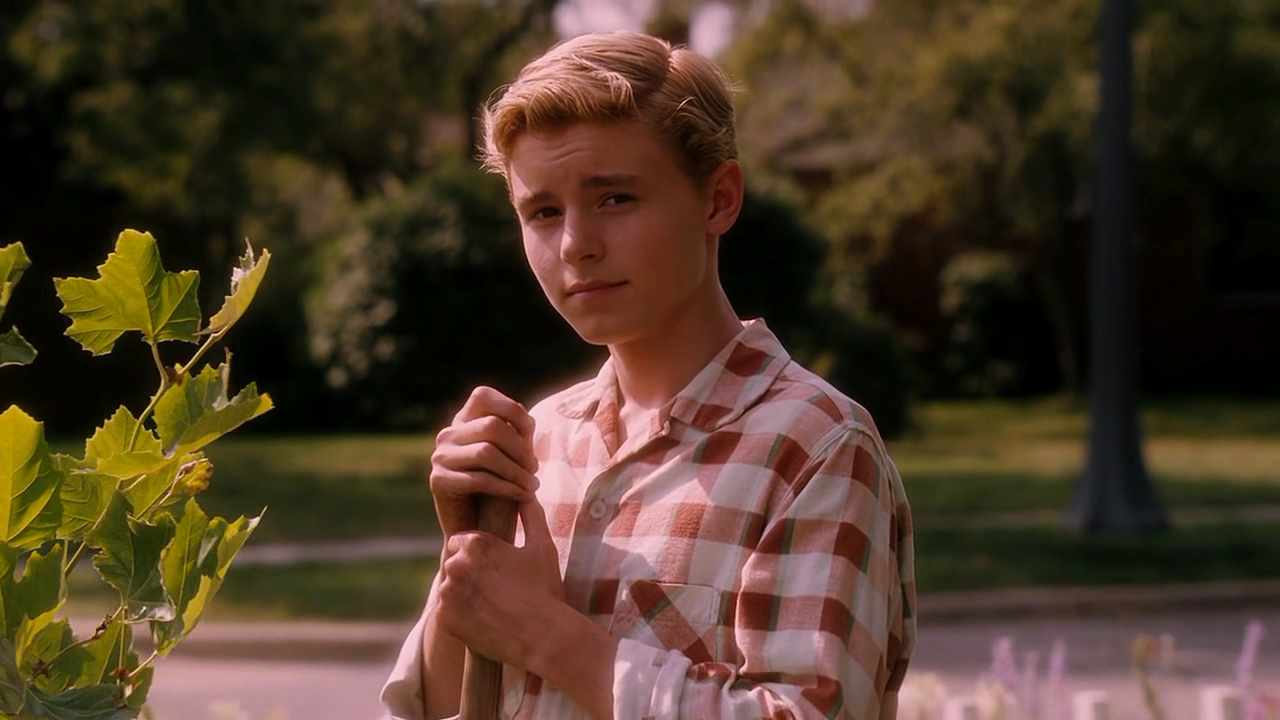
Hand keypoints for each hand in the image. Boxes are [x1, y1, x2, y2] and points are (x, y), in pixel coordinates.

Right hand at [429, 386, 539, 538]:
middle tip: (535, 468)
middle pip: (491, 425)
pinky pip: (480, 479)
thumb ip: (515, 432)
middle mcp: (447, 435)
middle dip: (520, 448)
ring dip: (517, 471)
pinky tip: (524, 496)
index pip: (482, 396)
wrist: (479, 530)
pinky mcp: (438, 481)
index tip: (531, 431)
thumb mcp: (511, 456)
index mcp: (462, 421)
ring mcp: (439, 457)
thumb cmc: (500, 489)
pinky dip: (508, 488)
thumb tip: (524, 414)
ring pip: (486, 452)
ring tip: (533, 486)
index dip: (510, 408)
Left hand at [437, 499, 565, 667]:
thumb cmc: (544, 589)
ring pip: (449, 589)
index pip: (461, 541)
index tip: (493, 567)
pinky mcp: (445, 619)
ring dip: (463, 594)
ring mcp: (448, 594)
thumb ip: (531, 515)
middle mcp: (456, 565)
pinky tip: (483, 620)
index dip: (477, 554)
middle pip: (454, 564)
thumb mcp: (542, 546)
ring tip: (490, 605)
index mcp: (476, 544)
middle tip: (495, 589)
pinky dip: (460, 616)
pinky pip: (446, 613)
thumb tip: (526, 494)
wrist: (543, 636)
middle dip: (469, 573)